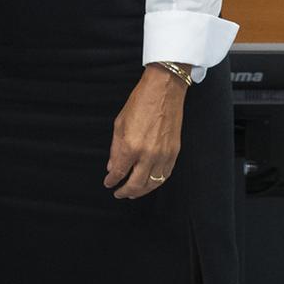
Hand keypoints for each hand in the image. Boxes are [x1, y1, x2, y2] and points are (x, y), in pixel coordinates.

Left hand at [104, 66, 186, 199]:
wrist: (164, 90)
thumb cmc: (140, 102)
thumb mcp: (119, 124)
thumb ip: (115, 149)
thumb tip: (112, 167)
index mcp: (131, 146)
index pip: (119, 172)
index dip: (112, 181)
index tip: (108, 183)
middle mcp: (148, 154)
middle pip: (136, 184)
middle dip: (125, 192)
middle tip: (119, 193)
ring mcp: (163, 155)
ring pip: (152, 183)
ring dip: (142, 191)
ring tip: (133, 192)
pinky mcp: (174, 152)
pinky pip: (165, 175)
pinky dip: (156, 182)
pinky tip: (150, 182)